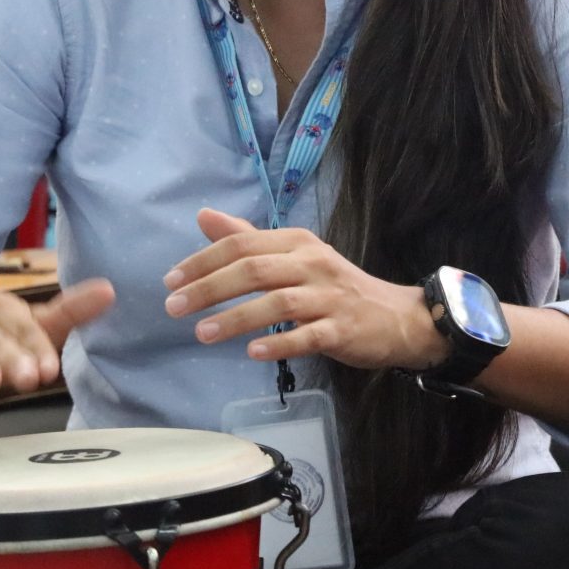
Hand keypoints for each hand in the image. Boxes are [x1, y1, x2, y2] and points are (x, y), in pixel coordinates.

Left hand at [163, 207, 441, 371]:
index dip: (203, 261)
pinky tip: (253, 353)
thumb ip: (247, 239)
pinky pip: (308, 336)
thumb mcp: (293, 256)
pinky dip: (279, 344)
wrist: (397, 317)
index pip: (243, 245)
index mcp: (297, 242)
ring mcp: (329, 297)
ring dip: (236, 318)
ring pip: (278, 304)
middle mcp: (313, 263)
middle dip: (210, 287)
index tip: (171, 280)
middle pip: (255, 270)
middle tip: (174, 307)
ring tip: (202, 333)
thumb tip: (203, 216)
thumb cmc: (334, 287)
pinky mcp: (342, 329)